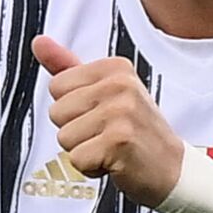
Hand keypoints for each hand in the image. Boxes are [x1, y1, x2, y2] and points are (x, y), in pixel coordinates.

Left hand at [30, 35, 183, 207]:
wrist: (173, 170)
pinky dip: (91, 168)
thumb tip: (39, 42)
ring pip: (64, 137)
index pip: (57, 86)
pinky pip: (76, 159)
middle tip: (108, 135)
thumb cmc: (135, 131)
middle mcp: (120, 85)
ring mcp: (121, 112)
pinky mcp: (119, 142)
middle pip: (57, 112)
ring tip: (111, 148)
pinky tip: (115, 162)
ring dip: (83, 150)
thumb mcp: (104, 92)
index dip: (73, 108)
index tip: (102, 115)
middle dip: (76, 131)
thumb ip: (67, 67)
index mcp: (115, 68)